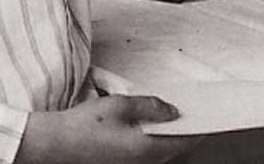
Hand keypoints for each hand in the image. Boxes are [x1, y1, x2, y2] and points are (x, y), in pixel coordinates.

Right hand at [17, 96, 204, 163]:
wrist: (54, 145)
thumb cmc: (83, 127)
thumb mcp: (119, 107)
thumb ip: (148, 106)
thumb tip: (171, 110)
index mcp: (146, 150)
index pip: (184, 140)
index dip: (198, 126)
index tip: (208, 115)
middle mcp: (143, 163)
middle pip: (175, 148)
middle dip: (185, 131)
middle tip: (190, 112)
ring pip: (161, 152)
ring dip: (169, 136)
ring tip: (169, 116)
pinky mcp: (121, 163)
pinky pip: (147, 153)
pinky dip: (154, 140)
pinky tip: (147, 126)